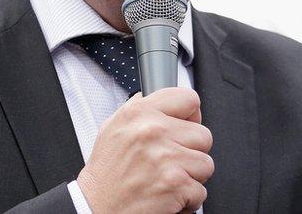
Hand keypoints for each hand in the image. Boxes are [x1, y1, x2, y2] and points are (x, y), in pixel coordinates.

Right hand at [77, 88, 213, 213]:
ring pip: (206, 164)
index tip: (185, 128)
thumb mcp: (112, 128)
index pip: (188, 99)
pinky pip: (201, 191)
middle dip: (192, 152)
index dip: (191, 116)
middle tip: (172, 162)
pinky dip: (188, 200)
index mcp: (139, 113)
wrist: (95, 208)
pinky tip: (168, 196)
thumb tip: (153, 99)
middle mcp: (153, 131)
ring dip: (192, 177)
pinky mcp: (176, 184)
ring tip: (169, 180)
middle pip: (203, 135)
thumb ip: (136, 109)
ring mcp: (166, 158)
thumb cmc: (105, 174)